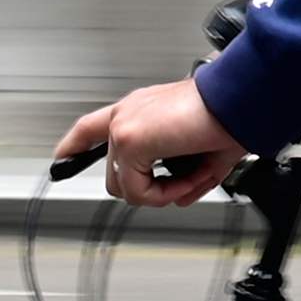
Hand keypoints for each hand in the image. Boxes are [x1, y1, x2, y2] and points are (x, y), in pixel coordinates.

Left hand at [58, 77, 249, 207]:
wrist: (239, 103)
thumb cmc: (229, 116)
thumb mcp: (203, 153)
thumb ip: (185, 176)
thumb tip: (178, 197)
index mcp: (142, 110)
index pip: (91, 126)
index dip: (74, 145)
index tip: (61, 158)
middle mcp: (128, 114)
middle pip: (111, 171)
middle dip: (146, 189)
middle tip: (179, 187)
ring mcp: (125, 126)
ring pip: (124, 186)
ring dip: (161, 193)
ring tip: (191, 179)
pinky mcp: (130, 140)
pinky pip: (138, 191)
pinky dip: (166, 193)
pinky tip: (188, 179)